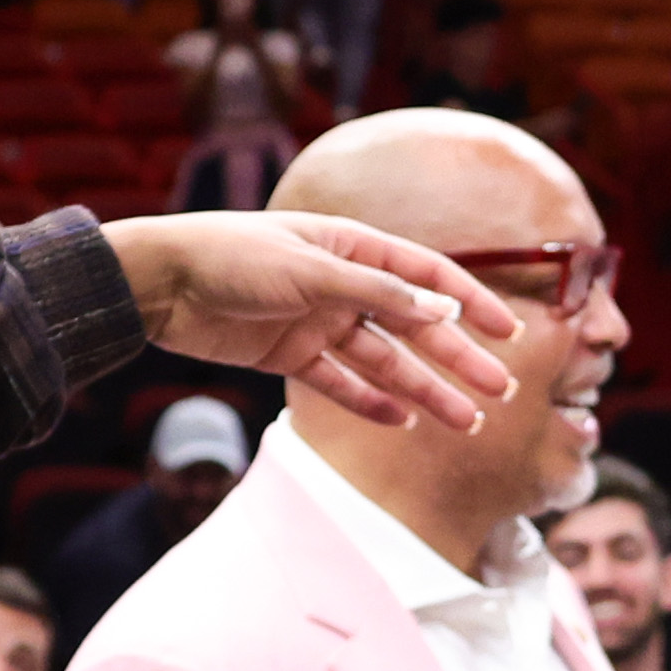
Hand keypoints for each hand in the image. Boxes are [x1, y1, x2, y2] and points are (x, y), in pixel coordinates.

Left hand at [104, 212, 516, 431]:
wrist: (160, 283)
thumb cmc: (231, 255)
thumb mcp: (309, 270)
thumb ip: (376, 294)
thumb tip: (442, 312)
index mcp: (353, 248)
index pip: (428, 277)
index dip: (471, 304)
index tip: (510, 334)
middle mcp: (343, 285)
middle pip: (414, 328)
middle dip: (458, 360)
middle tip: (500, 393)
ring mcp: (318, 322)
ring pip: (384, 363)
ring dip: (425, 390)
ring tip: (465, 422)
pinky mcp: (289, 355)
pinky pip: (340, 384)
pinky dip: (370, 403)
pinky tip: (403, 422)